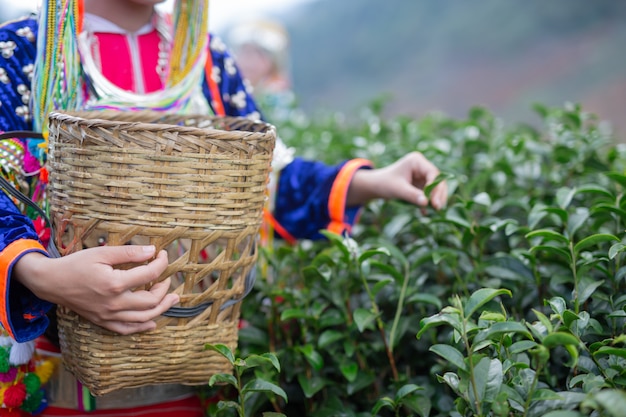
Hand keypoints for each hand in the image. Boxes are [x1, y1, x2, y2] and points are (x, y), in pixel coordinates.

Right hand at [14, 245, 178, 334]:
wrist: (51, 282)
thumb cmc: (76, 264)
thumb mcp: (102, 252)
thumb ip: (129, 252)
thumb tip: (152, 251)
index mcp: (115, 284)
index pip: (150, 274)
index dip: (162, 263)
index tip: (163, 254)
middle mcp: (114, 303)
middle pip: (151, 301)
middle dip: (165, 289)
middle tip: (168, 279)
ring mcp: (109, 315)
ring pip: (143, 318)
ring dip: (161, 309)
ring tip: (172, 299)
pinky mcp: (103, 321)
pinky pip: (126, 329)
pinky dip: (142, 327)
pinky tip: (152, 322)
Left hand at [347, 152, 447, 209]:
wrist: (376, 186)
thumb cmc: (385, 183)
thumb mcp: (398, 189)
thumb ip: (412, 195)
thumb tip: (426, 203)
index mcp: (416, 161)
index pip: (432, 173)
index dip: (436, 187)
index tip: (434, 202)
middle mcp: (422, 166)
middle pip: (437, 180)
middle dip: (438, 194)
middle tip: (438, 208)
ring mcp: (422, 175)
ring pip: (436, 188)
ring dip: (436, 199)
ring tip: (435, 211)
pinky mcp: (421, 184)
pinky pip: (430, 193)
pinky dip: (428, 202)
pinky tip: (425, 212)